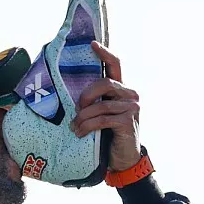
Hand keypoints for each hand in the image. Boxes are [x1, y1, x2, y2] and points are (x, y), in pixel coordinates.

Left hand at [72, 42, 142, 171]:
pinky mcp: (128, 122)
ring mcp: (132, 108)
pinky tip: (81, 133)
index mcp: (122, 90)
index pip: (116, 64)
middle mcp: (130, 95)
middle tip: (77, 110)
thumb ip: (95, 102)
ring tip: (75, 128)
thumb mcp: (101, 114)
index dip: (105, 53)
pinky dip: (88, 126)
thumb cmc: (109, 136)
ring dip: (83, 117)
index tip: (92, 44)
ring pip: (101, 105)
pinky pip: (102, 119)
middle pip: (105, 83)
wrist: (124, 160)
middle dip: (86, 95)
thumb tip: (72, 97)